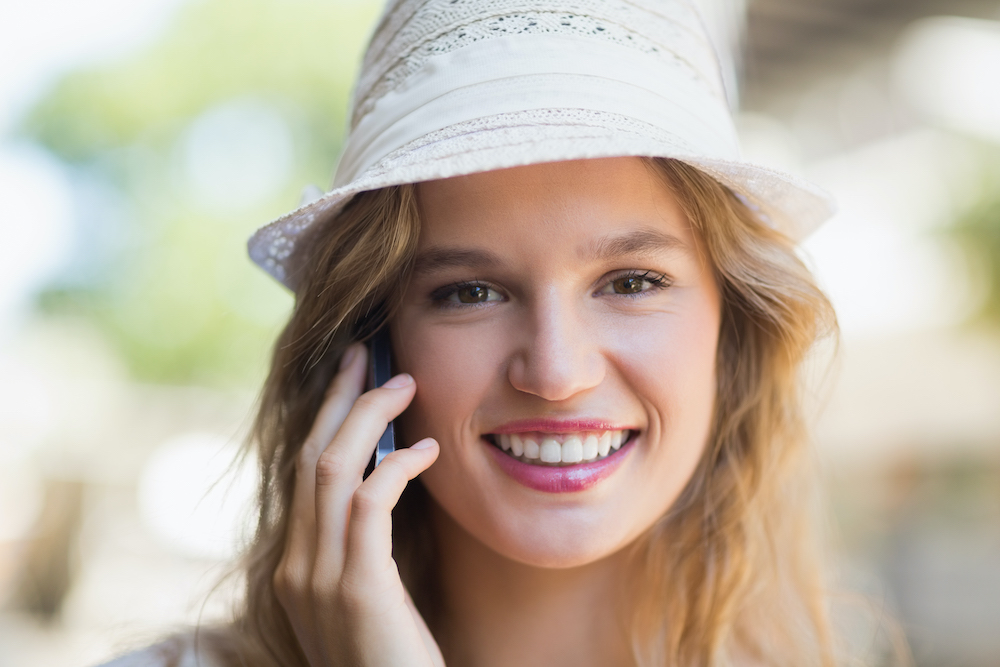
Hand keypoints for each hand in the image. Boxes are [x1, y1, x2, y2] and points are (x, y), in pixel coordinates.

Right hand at [273, 343, 444, 665]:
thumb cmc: (394, 658)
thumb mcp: (368, 596)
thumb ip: (363, 547)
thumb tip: (383, 486)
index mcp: (297, 565)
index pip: (303, 473)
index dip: (326, 419)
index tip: (349, 379)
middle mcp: (296, 565)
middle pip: (310, 458)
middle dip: (338, 399)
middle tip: (366, 355)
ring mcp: (319, 577)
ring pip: (332, 469)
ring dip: (367, 417)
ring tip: (402, 384)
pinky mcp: (356, 588)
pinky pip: (370, 503)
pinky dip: (396, 466)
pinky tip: (427, 450)